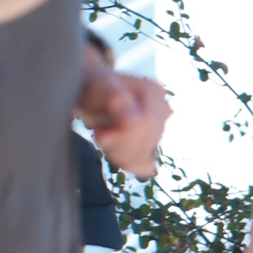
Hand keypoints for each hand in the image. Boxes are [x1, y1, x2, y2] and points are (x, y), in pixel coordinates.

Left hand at [78, 60, 169, 176]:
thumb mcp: (98, 88)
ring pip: (143, 156)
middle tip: (98, 133)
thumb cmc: (92, 87)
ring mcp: (159, 129)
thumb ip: (114, 99)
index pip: (148, 124)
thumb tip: (132, 120)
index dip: (123, 135)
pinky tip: (113, 150)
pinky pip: (144, 166)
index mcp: (155, 93)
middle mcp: (162, 110)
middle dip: (119, 144)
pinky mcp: (151, 145)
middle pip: (147, 142)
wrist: (90, 94)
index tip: (99, 132)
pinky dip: (125, 162)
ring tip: (103, 136)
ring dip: (117, 153)